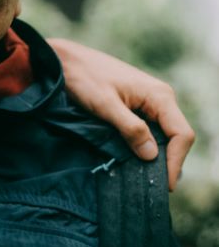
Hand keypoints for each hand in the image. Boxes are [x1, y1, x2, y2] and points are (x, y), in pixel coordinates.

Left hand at [49, 37, 194, 189]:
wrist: (65, 60)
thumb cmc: (83, 78)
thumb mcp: (105, 105)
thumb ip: (130, 129)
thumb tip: (152, 156)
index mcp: (159, 96)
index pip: (182, 134)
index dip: (176, 162)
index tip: (164, 184)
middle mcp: (160, 98)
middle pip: (176, 137)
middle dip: (168, 162)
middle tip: (154, 186)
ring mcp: (149, 101)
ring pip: (163, 135)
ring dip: (156, 155)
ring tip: (144, 177)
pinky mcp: (136, 105)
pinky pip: (149, 129)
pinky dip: (145, 145)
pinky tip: (134, 159)